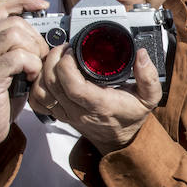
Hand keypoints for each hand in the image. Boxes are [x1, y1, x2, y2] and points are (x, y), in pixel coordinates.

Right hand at [0, 0, 49, 186]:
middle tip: (40, 57)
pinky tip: (31, 78)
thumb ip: (15, 49)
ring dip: (34, 51)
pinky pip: (19, 57)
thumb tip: (42, 36)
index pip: (0, 6)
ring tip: (34, 69)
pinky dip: (32, 66)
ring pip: (16, 34)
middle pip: (14, 21)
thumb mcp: (3, 69)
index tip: (43, 5)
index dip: (23, 1)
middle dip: (36, 37)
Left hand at [38, 46, 162, 152]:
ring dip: (43, 70)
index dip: (67, 65)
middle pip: (52, 85)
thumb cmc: (130, 115)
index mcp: (100, 105)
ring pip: (41, 91)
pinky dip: (36, 84)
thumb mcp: (148, 97)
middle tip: (64, 48)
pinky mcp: (59, 113)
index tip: (72, 50)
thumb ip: (149, 77)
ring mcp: (66, 113)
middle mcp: (79, 111)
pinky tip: (47, 73)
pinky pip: (37, 101)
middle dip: (53, 59)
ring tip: (56, 58)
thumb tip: (141, 55)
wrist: (120, 139)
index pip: (74, 87)